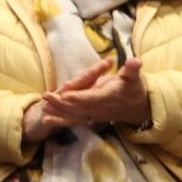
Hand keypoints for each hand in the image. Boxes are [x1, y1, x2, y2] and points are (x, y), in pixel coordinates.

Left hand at [35, 56, 150, 130]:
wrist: (139, 107)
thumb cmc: (135, 89)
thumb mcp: (135, 77)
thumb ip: (132, 69)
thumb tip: (135, 61)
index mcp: (108, 96)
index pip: (91, 97)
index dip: (79, 97)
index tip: (65, 95)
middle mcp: (99, 108)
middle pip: (77, 107)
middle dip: (61, 103)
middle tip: (46, 97)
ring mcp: (94, 114)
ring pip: (73, 114)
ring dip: (57, 112)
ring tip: (42, 108)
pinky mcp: (91, 118)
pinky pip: (74, 120)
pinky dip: (60, 121)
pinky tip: (46, 120)